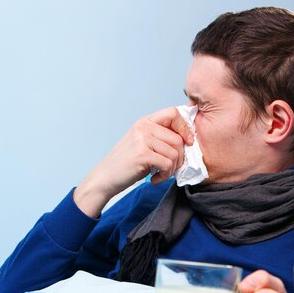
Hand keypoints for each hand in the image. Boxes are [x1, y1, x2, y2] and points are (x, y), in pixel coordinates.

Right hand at [74, 107, 192, 216]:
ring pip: (175, 153)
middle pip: (178, 138)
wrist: (105, 177)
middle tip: (170, 168)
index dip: (185, 128)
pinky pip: (167, 164)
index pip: (174, 113)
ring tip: (161, 174)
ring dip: (172, 169)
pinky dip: (165, 175)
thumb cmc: (127, 164)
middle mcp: (143, 127)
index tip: (188, 142)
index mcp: (145, 121)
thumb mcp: (143, 143)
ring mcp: (142, 139)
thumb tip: (188, 139)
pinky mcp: (142, 154)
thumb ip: (161, 137)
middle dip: (180, 158)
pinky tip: (155, 179)